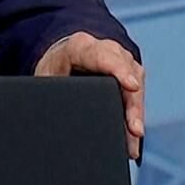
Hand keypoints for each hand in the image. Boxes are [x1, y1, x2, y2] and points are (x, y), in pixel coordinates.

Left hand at [34, 31, 144, 160]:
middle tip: (135, 129)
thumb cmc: (54, 68)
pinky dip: (136, 114)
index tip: (132, 87)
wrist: (61, 59)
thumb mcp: (47, 77)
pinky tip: (133, 134)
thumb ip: (53, 91)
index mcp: (80, 47)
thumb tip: (59, 118)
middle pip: (125, 72)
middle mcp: (104, 48)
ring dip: (137, 112)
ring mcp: (120, 58)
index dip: (118, 70)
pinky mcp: (130, 71)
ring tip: (134, 137)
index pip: (102, 56)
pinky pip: (137, 91)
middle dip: (132, 102)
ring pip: (136, 83)